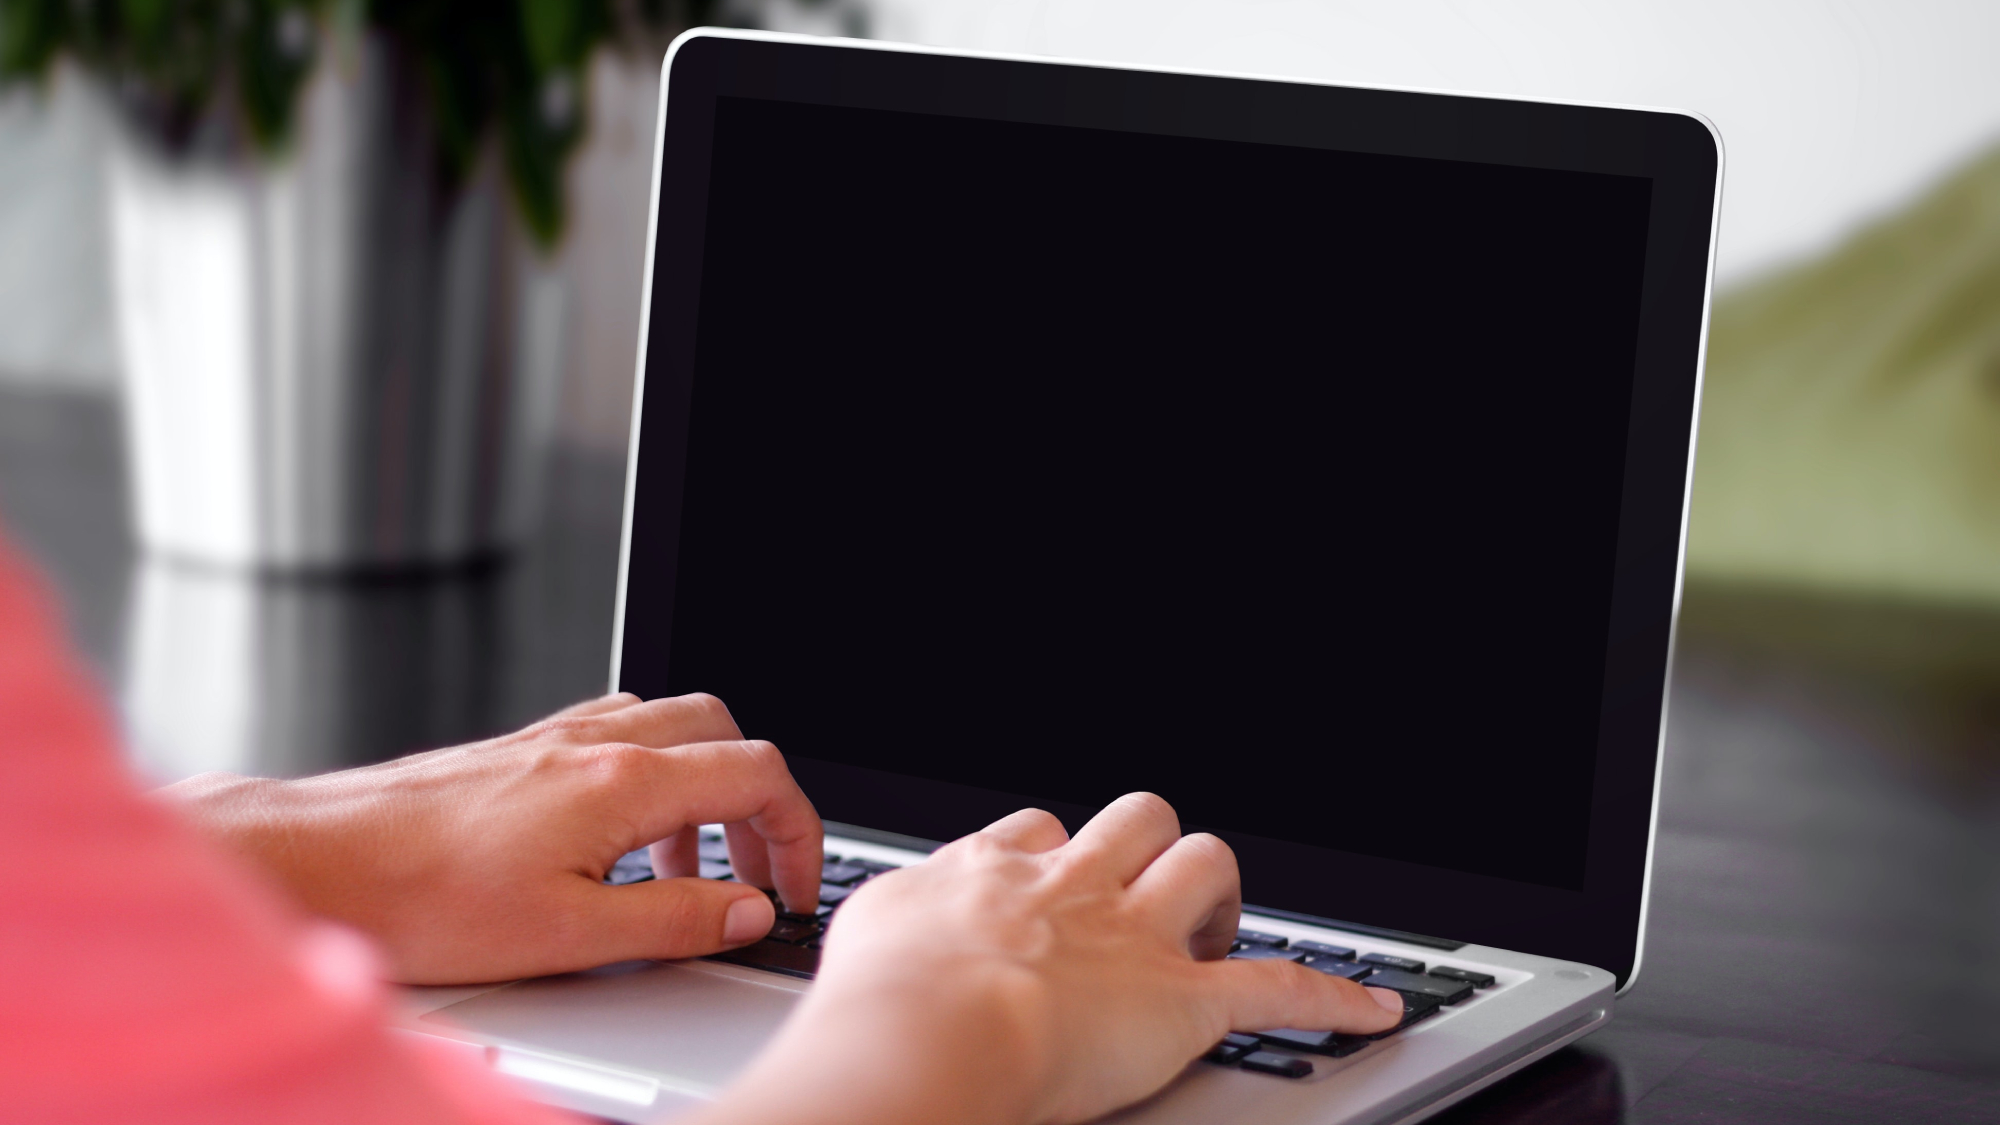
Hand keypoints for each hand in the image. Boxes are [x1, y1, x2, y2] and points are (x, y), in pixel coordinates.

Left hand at [165, 693, 822, 983]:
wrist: (321, 864)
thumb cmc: (422, 897)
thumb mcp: (570, 936)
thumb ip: (675, 918)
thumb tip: (747, 911)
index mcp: (622, 782)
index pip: (756, 777)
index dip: (799, 834)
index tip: (794, 889)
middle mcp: (594, 743)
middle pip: (725, 733)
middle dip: (759, 802)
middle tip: (755, 873)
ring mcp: (554, 739)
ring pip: (670, 726)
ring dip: (703, 790)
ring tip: (685, 869)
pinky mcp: (519, 751)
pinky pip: (616, 734)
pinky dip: (649, 776)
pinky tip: (619, 836)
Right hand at [699, 793, 1403, 1124]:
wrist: (921, 1036)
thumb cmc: (871, 1008)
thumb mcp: (850, 945)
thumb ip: (879, 930)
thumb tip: (869, 941)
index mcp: (988, 874)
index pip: (1036, 833)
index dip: (1055, 858)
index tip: (1053, 883)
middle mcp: (1067, 886)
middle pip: (1132, 819)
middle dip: (1148, 845)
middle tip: (1145, 890)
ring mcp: (1129, 935)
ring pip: (1203, 864)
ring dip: (1216, 892)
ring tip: (1217, 921)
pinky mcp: (1182, 999)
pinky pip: (1279, 987)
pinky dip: (1334, 996)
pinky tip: (1374, 1005)